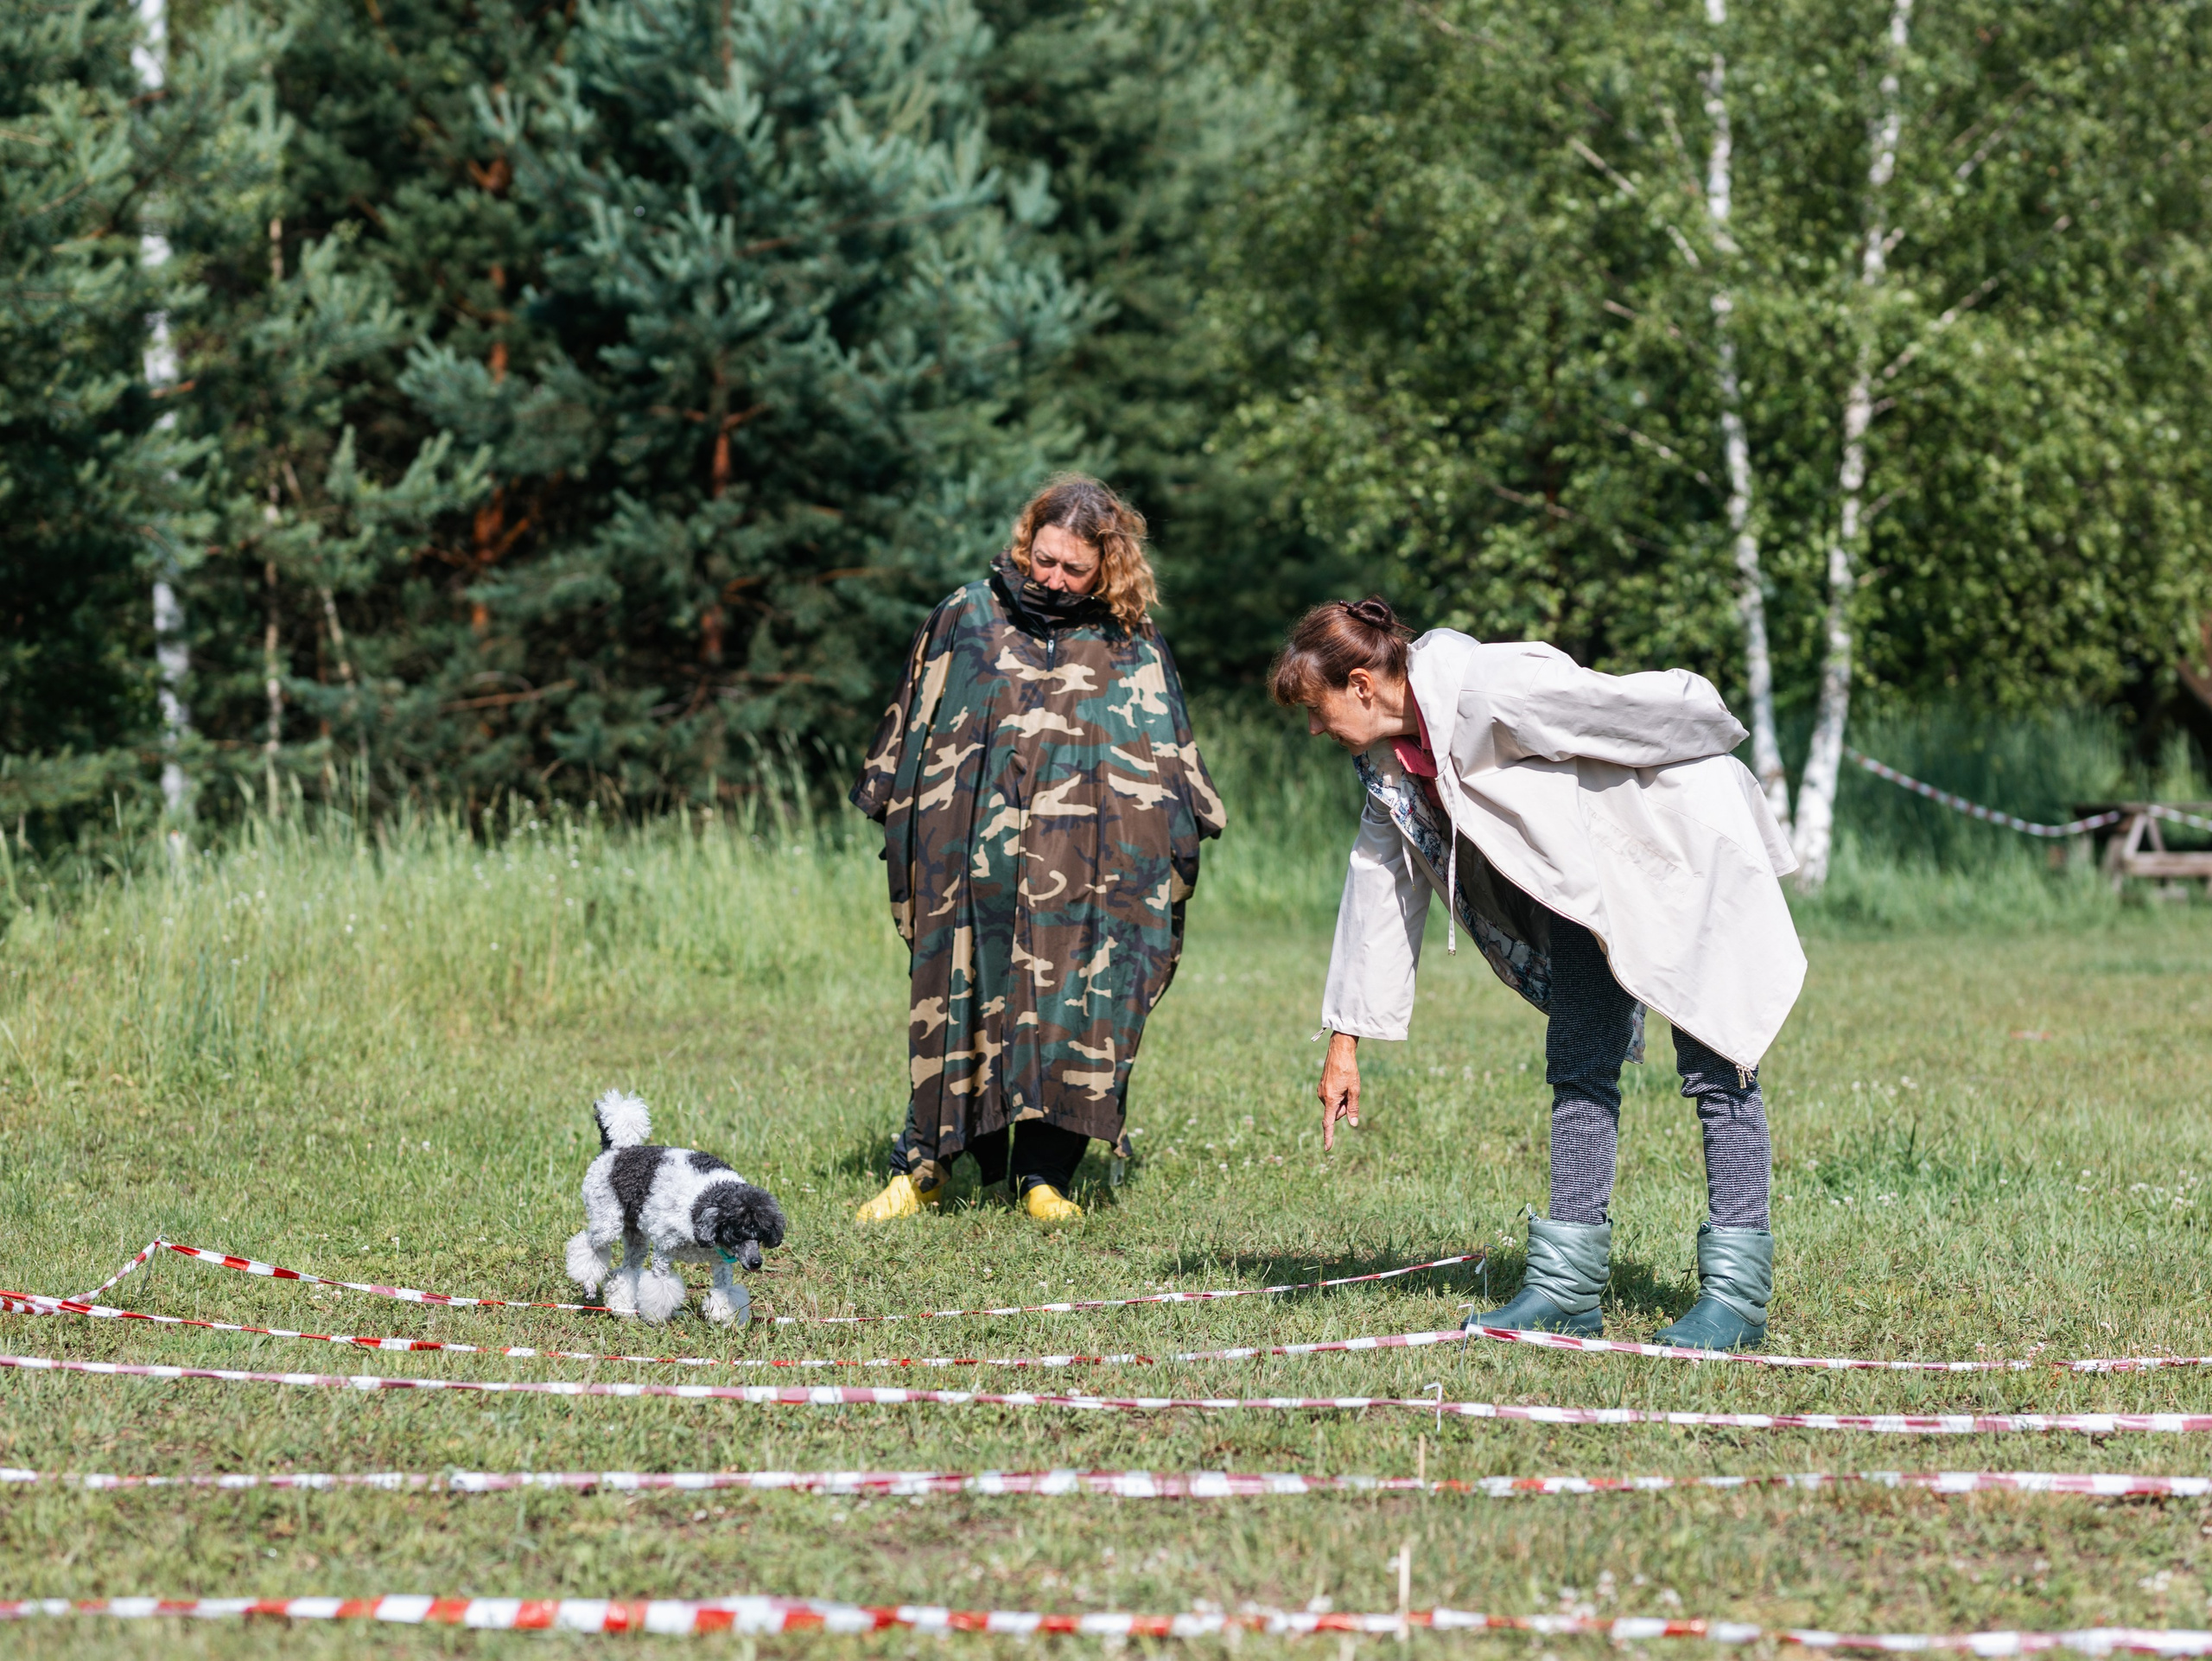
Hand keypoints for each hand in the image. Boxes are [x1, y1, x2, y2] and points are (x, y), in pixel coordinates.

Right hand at [1318, 1031, 1360, 1150]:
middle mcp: (1323, 1096)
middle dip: (1344, 1108)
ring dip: (1342, 1100)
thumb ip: (1353, 1108)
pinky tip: (1342, 1082)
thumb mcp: (1355, 1090)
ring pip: (1334, 1105)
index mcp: (1330, 1099)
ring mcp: (1321, 1091)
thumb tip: (1353, 1124)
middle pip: (1335, 1112)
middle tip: (1352, 1092)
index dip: (1329, 1136)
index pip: (1328, 1123)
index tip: (1327, 1148)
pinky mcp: (1322, 1086)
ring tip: (1347, 1084)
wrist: (1339, 1051)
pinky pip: (1331, 1097)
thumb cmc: (1349, 1069)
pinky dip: (1338, 1095)